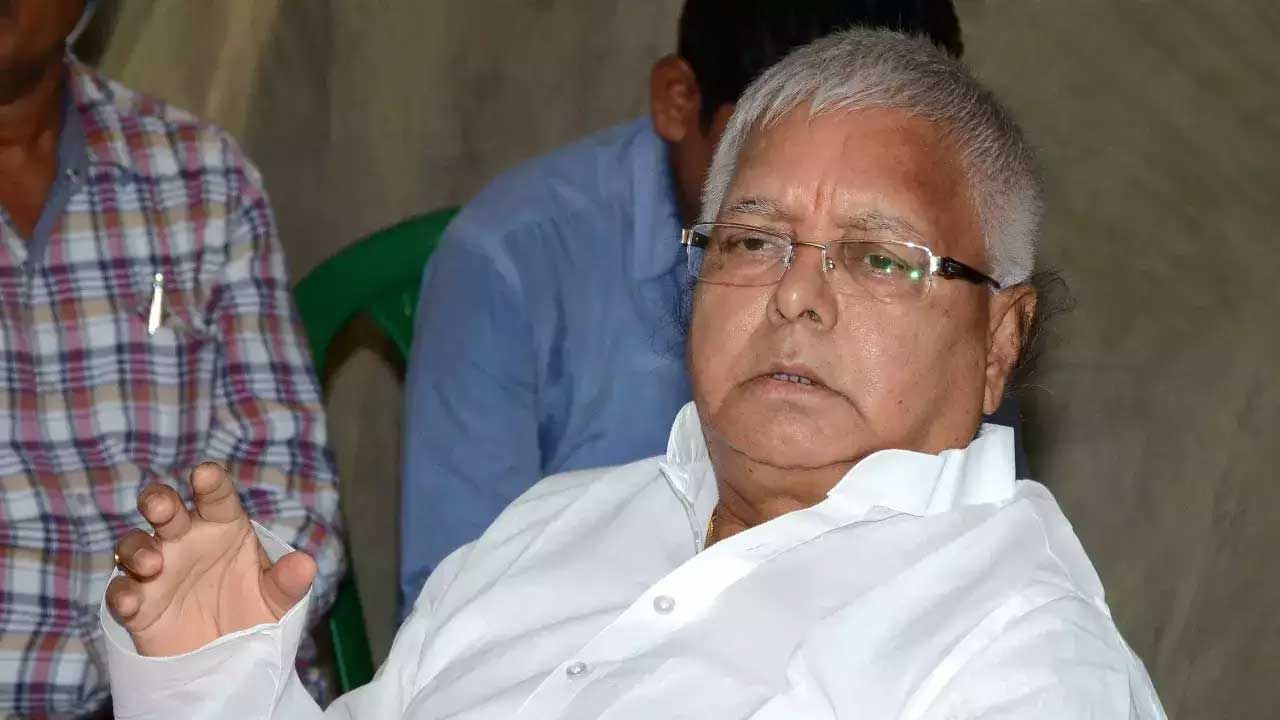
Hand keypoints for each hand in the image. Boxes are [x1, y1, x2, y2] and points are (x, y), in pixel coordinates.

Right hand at [105, 462, 315, 656]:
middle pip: (164, 509)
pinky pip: (121, 593)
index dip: (210, 483)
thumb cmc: (253, 612)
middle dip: (158, 502)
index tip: (205, 475)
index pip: (216, 497)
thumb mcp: (278, 600)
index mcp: (223, 526)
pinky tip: (131, 600)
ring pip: (134, 546)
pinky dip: (122, 594)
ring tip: (154, 564)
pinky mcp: (139, 605)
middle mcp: (186, 540)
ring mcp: (158, 570)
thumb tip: (307, 564)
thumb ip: (288, 582)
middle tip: (161, 508)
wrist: (229, 659)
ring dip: (138, 549)